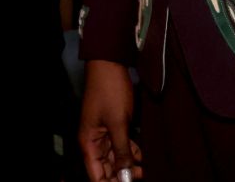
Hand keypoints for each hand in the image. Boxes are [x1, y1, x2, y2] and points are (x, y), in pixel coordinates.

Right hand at [80, 60, 141, 181]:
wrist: (111, 64)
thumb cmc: (110, 91)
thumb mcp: (118, 123)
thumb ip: (122, 151)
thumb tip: (125, 176)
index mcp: (89, 143)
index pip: (95, 175)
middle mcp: (94, 141)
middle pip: (105, 168)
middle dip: (121, 175)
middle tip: (140, 177)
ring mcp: (104, 133)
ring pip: (115, 158)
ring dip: (128, 165)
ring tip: (145, 170)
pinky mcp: (115, 125)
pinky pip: (122, 145)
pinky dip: (131, 152)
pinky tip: (143, 157)